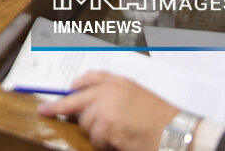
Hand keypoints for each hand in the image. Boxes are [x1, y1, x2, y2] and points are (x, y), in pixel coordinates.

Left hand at [37, 72, 179, 150]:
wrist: (176, 128)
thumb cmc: (159, 114)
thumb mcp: (135, 91)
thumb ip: (110, 88)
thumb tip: (80, 93)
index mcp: (115, 82)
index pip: (86, 80)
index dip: (70, 90)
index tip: (56, 98)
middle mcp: (108, 93)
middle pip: (76, 103)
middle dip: (65, 110)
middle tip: (47, 112)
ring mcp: (106, 110)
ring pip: (86, 125)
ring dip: (98, 134)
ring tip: (119, 133)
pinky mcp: (108, 128)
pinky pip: (97, 140)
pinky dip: (107, 145)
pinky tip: (122, 141)